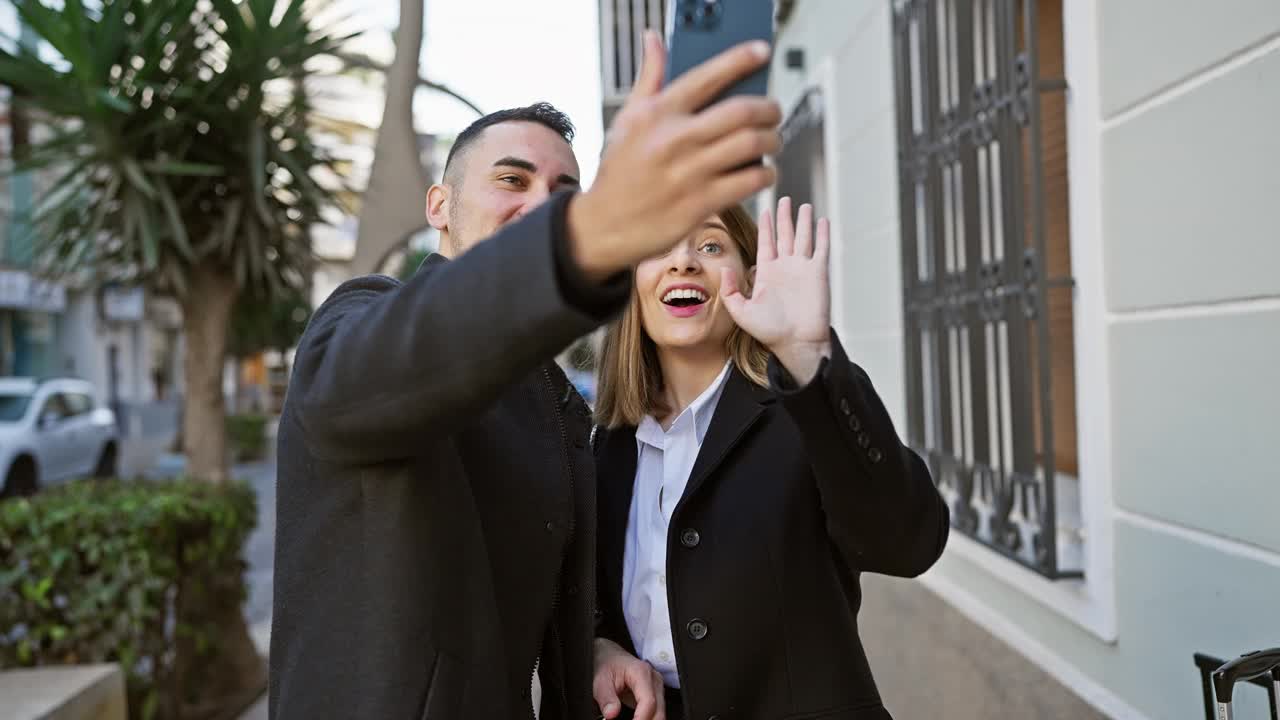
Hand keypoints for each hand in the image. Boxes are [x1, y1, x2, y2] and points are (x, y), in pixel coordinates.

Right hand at [568, 30, 781, 280]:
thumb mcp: (627, 120)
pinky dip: (766, 174)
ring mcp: (690, 173)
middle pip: (742, 111)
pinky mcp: (701, 204)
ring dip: (773, 141)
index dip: (741, 59)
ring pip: (752, 144)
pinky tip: (764, 173)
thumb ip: (649, 79)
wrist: (604, 225)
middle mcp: (675, 139)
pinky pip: (750, 181)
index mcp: (658, 113)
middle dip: (769, 109)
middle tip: (774, 113)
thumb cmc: (619, 171)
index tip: (762, 52)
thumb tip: (654, 39)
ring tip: (772, 142)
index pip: (708, 76)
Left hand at [592, 638, 666, 719]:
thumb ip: (606, 698)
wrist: (611, 656)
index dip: (640, 719)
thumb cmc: (608, 665)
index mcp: (641, 672)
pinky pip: (657, 713)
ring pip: (660, 714)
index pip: (648, 702)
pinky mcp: (657, 695)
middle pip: (658, 711)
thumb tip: (611, 714)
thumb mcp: (600, 680)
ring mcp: (658, 688)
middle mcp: (654, 680)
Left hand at [721, 197, 832, 383]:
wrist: (796, 342)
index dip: (766, 226)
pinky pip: (821, 249)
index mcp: (767, 273)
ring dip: (803, 221)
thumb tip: (725, 268)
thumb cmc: (770, 331)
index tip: (765, 210)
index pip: (766, 242)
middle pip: (785, 235)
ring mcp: (802, 269)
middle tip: (784, 199)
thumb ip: (730, 290)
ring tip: (803, 205)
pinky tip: (822, 221)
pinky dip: (822, 234)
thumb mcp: (741, 311)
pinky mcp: (818, 273)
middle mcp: (785, 267)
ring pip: (803, 237)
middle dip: (784, 217)